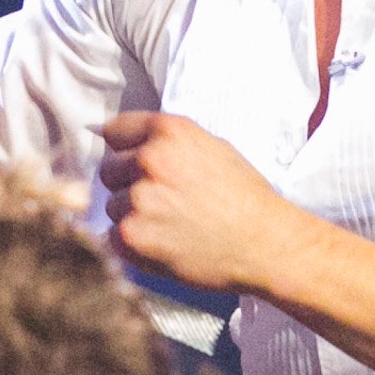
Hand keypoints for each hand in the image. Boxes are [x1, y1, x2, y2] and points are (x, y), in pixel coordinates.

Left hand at [98, 112, 298, 294]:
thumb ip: (168, 144)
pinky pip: (114, 237)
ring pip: (113, 206)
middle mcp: (149, 159)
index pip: (115, 130)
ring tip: (171, 225)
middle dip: (127, 184)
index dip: (124, 149)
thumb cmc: (246, 198)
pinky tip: (164, 244)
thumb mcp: (212, 148)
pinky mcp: (133, 235)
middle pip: (108, 170)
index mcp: (169, 132)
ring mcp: (139, 198)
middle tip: (160, 201)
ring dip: (133, 216)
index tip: (131, 162)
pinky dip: (133, 244)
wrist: (267, 244)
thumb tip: (133, 146)